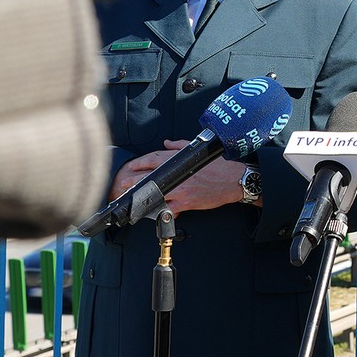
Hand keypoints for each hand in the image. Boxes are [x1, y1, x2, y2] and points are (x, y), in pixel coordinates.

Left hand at [110, 141, 245, 213]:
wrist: (232, 180)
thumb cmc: (217, 166)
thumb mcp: (197, 149)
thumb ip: (179, 145)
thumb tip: (166, 143)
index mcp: (179, 160)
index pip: (152, 159)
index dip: (138, 163)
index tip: (130, 167)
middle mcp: (177, 174)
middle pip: (149, 177)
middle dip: (133, 181)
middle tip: (123, 185)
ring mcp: (181, 189)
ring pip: (156, 194)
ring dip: (142, 198)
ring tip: (132, 201)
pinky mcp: (187, 202)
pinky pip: (169, 208)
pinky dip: (160, 211)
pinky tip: (152, 213)